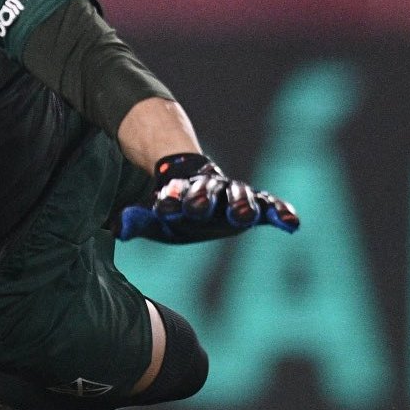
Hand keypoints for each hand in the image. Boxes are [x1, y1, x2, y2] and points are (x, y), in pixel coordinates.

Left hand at [117, 153, 298, 242]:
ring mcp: (234, 195)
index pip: (175, 195)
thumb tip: (116, 227)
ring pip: (239, 195)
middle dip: (203, 198)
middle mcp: (211, 190)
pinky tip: (292, 224)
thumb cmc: (176, 206)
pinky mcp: (255, 203)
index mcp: (183, 192)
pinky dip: (280, 211)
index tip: (164, 207)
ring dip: (241, 204)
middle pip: (208, 191)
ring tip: (243, 217)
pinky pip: (270, 205)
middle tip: (197, 207)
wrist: (198, 182)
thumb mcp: (157, 215)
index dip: (170, 200)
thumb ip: (140, 219)